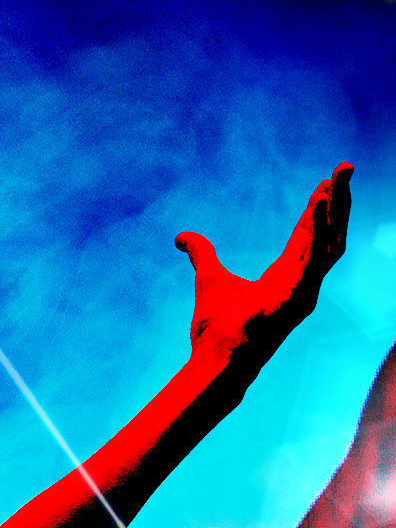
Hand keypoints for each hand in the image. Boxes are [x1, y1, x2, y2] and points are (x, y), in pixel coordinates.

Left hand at [176, 163, 351, 368]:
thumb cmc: (217, 327)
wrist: (216, 358)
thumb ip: (201, 254)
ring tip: (338, 179)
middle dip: (339, 201)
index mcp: (286, 277)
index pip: (308, 236)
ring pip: (328, 241)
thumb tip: (182, 237)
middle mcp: (302, 282)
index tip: (325, 184)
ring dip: (335, 210)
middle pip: (328, 233)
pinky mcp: (300, 297)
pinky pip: (313, 258)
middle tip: (345, 169)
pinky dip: (317, 232)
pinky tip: (319, 205)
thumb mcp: (208, 277)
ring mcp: (305, 291)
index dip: (318, 210)